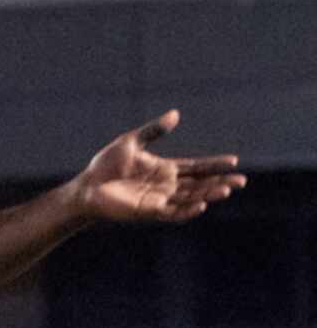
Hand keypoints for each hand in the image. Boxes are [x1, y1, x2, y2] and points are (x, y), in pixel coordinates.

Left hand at [74, 110, 244, 223]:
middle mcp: (166, 186)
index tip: (233, 161)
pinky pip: (172, 213)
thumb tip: (176, 114)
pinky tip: (201, 205)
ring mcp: (159, 200)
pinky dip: (187, 210)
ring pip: (190, 199)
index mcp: (165, 169)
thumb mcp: (132, 142)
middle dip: (220, 182)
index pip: (197, 167)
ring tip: (226, 190)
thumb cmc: (106, 166)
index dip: (214, 165)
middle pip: (200, 185)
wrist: (87, 187)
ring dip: (208, 195)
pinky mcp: (148, 211)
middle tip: (241, 181)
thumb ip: (154, 130)